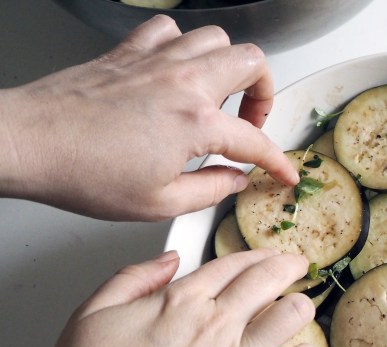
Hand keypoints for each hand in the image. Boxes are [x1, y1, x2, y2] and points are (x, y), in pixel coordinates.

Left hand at [0, 15, 297, 220]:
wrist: (30, 143)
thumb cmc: (83, 172)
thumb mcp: (159, 202)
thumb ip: (210, 190)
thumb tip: (234, 181)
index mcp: (196, 123)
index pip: (256, 141)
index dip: (278, 161)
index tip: (284, 173)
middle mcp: (183, 82)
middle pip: (251, 63)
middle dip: (263, 95)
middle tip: (250, 124)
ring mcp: (155, 61)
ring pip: (216, 38)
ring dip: (228, 66)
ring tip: (219, 96)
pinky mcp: (128, 53)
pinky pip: (169, 31)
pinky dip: (182, 46)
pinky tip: (176, 71)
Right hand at [36, 248, 318, 346]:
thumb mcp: (92, 314)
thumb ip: (133, 279)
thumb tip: (170, 260)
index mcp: (181, 301)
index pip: (232, 265)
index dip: (255, 256)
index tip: (266, 256)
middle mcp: (216, 324)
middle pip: (267, 279)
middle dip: (288, 265)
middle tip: (298, 265)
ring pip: (290, 315)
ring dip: (300, 305)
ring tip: (302, 306)